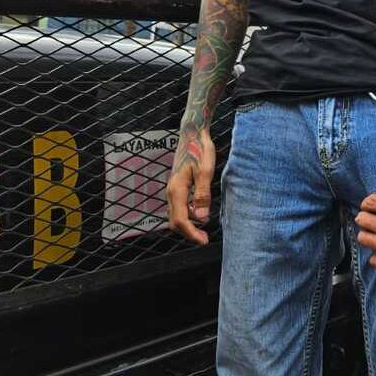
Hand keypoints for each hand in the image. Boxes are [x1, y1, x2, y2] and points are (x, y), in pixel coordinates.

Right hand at [166, 126, 215, 245]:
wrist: (191, 134)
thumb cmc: (199, 150)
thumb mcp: (205, 171)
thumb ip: (202, 195)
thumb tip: (202, 218)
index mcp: (177, 190)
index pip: (181, 220)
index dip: (191, 234)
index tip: (204, 241)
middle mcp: (171, 192)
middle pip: (175, 222)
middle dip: (188, 233)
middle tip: (204, 239)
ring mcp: (172, 190)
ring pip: (176, 215)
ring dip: (187, 226)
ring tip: (203, 230)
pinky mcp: (176, 187)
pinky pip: (179, 207)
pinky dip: (187, 216)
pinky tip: (199, 215)